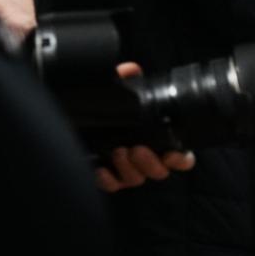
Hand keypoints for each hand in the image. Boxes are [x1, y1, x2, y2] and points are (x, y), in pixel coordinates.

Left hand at [94, 64, 194, 191]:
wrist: (74, 121)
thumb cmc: (104, 110)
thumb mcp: (116, 94)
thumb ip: (126, 82)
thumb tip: (132, 69)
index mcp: (156, 142)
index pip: (180, 157)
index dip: (180, 158)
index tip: (172, 153)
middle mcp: (144, 159)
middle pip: (159, 171)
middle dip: (150, 162)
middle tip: (137, 149)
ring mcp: (126, 171)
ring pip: (137, 179)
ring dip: (130, 168)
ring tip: (118, 151)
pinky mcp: (106, 179)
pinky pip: (112, 186)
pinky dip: (108, 179)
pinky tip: (100, 168)